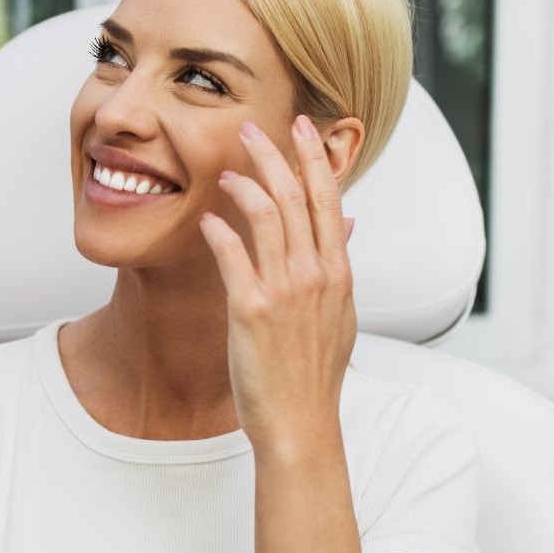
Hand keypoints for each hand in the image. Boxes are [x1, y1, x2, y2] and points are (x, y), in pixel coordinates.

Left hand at [198, 115, 357, 457]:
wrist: (301, 424)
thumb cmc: (314, 376)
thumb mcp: (340, 318)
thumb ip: (338, 267)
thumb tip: (346, 225)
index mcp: (339, 274)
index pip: (329, 200)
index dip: (314, 158)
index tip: (301, 128)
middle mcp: (316, 275)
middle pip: (296, 196)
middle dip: (274, 154)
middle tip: (253, 129)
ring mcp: (286, 290)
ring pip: (266, 215)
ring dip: (244, 184)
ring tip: (226, 171)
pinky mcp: (252, 309)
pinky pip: (232, 254)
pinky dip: (218, 229)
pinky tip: (207, 220)